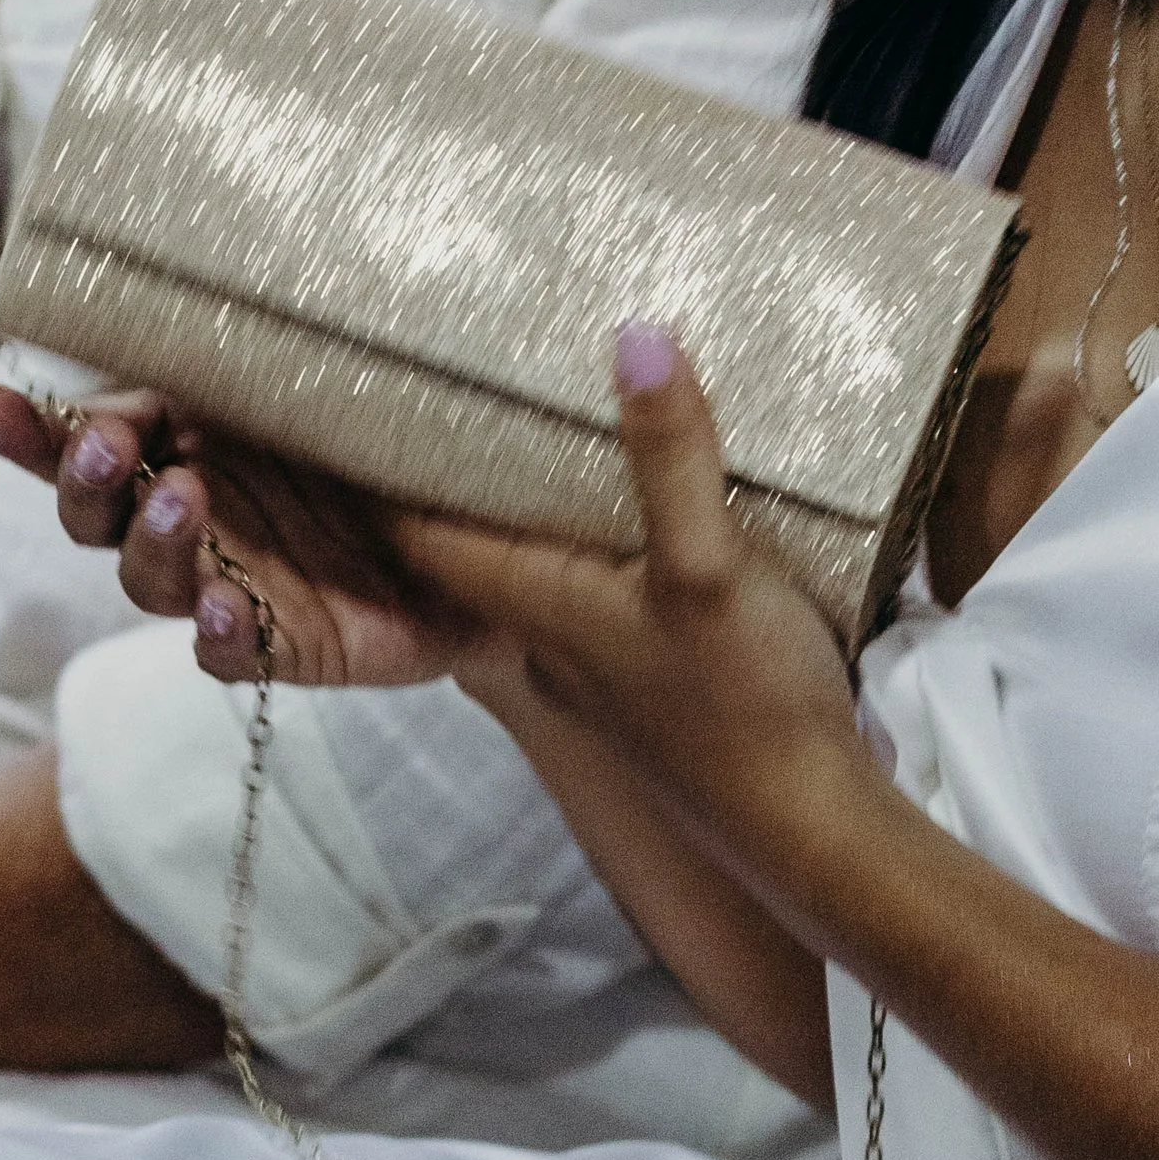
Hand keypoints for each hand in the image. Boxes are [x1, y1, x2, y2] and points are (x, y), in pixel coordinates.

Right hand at [0, 379, 478, 687]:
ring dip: (152, 543)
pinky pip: (223, 651)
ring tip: (182, 501)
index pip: (86, 436)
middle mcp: (196, 515)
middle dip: (86, 479)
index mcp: (189, 440)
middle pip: (95, 513)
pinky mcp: (281, 645)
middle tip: (114, 443)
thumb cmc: (400, 437)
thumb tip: (206, 263)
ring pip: (148, 580)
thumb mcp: (331, 378)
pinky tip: (225, 606)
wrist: (507, 534)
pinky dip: (214, 632)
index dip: (28, 428)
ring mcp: (232, 581)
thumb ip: (259, 346)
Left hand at [383, 325, 874, 891]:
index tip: (350, 384)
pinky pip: (591, 579)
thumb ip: (670, 457)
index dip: (372, 463)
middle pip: (463, 538)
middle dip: (443, 466)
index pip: (413, 528)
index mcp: (531, 603)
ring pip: (530, 560)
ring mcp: (595, 657)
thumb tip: (634, 333)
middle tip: (436, 368)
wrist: (808, 825)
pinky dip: (585, 528)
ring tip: (521, 406)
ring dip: (518, 497)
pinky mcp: (648, 667)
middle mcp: (544, 632)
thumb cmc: (742, 704)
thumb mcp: (708, 566)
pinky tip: (621, 493)